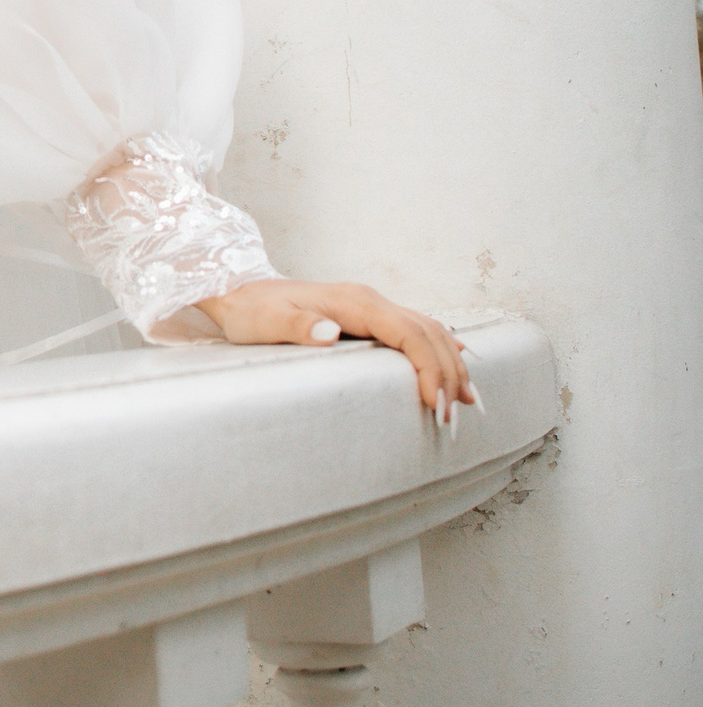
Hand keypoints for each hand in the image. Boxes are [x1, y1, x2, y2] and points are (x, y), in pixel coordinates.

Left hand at [193, 279, 479, 426]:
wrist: (239, 289)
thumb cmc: (251, 309)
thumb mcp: (264, 321)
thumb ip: (296, 325)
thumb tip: (331, 330)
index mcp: (354, 302)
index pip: (407, 333)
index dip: (428, 367)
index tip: (436, 403)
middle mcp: (369, 301)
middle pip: (425, 333)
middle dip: (447, 373)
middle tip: (453, 417)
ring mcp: (369, 307)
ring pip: (425, 330)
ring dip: (449, 364)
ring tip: (467, 401)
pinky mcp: (366, 317)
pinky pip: (413, 331)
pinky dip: (438, 351)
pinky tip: (453, 366)